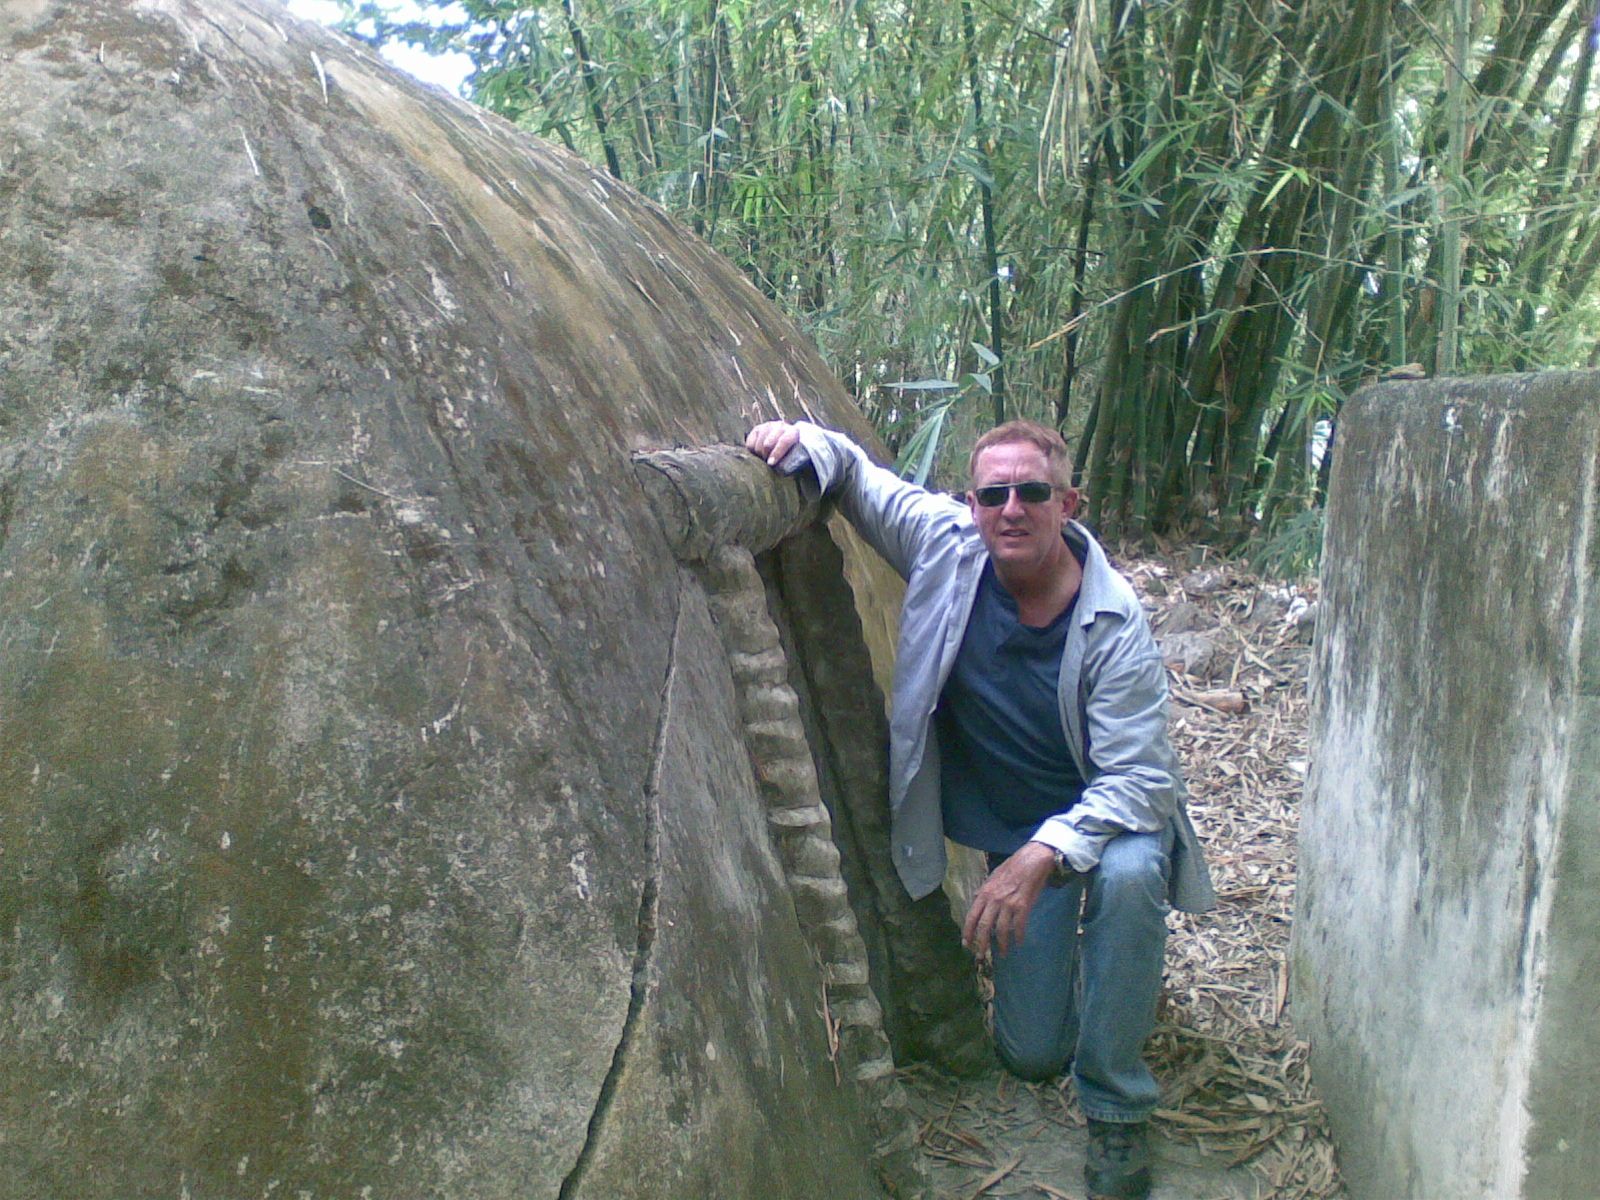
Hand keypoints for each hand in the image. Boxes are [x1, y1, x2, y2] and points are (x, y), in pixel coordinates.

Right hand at [745, 420, 800, 466]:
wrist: (785, 442)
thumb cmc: (791, 453)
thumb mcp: (795, 457)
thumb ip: (790, 461)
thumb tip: (781, 468)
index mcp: (793, 432)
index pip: (784, 441)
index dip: (777, 453)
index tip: (771, 463)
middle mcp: (780, 426)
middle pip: (767, 444)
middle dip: (766, 456)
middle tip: (768, 463)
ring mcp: (768, 426)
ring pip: (758, 445)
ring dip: (760, 455)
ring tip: (765, 458)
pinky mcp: (757, 429)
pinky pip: (750, 444)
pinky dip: (753, 451)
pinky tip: (759, 453)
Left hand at [961, 841, 1056, 958]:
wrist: (1032, 860)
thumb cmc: (1012, 868)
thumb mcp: (992, 877)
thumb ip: (984, 891)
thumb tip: (976, 899)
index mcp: (984, 893)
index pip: (972, 916)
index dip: (968, 931)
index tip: (966, 943)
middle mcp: (994, 900)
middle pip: (984, 927)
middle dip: (981, 944)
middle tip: (980, 956)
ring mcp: (1008, 904)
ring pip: (1001, 930)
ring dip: (1001, 945)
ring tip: (1001, 954)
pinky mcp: (1023, 906)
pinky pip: (1019, 926)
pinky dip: (1019, 937)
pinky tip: (1019, 943)